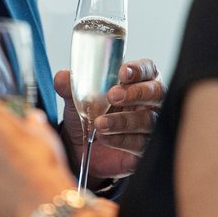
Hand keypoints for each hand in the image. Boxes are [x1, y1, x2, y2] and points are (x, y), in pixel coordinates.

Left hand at [55, 58, 164, 179]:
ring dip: (123, 121)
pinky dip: (121, 140)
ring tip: (99, 123)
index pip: (147, 69)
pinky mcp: (146, 148)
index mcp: (137, 79)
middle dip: (134, 93)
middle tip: (113, 96)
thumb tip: (62, 77)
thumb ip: (70, 85)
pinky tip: (105, 138)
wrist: (82, 144)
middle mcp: (149, 100)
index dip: (138, 69)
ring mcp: (150, 124)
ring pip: (147, 120)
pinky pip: (140, 144)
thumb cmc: (88, 111)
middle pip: (155, 92)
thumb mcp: (77, 96)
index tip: (123, 72)